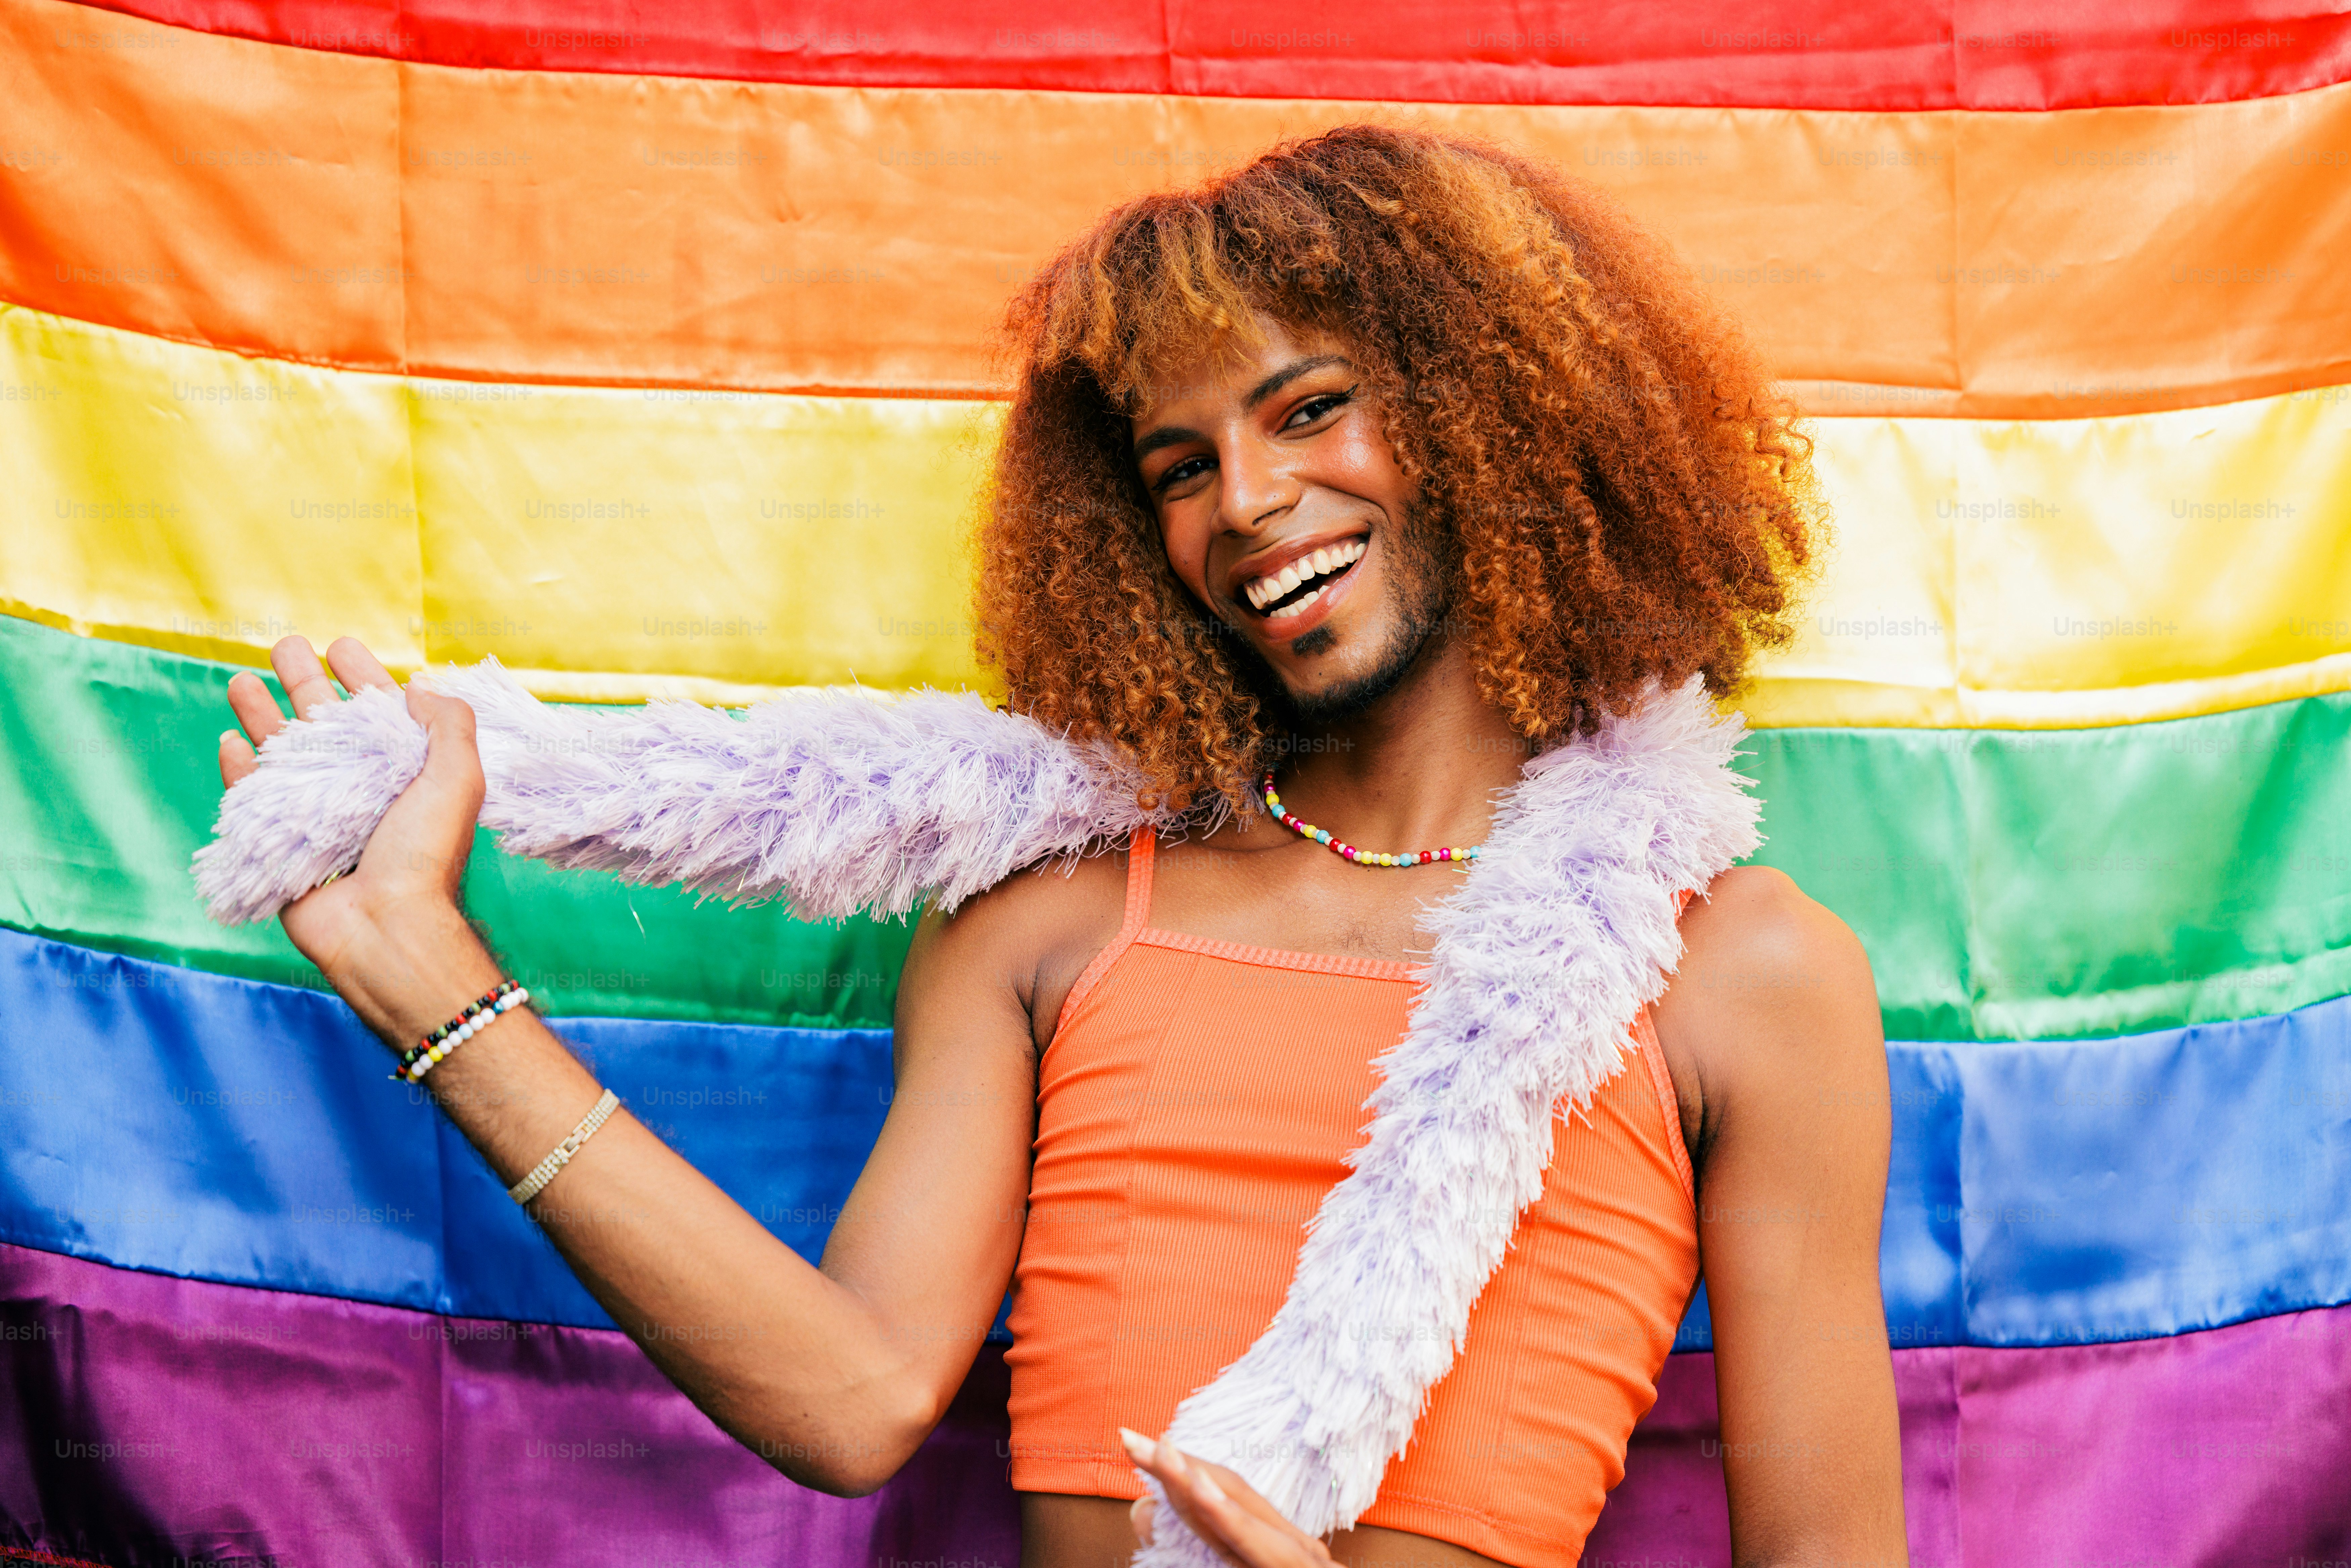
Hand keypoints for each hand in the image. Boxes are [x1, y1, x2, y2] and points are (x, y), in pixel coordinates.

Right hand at [218, 635, 492, 1029]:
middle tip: (285, 643)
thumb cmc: (425, 854)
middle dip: (303, 681)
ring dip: (262, 714)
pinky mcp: (282, 842)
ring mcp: (319, 814)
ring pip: (284, 753)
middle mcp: (361, 788)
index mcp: (403, 772)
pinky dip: (240, 770)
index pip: (378, 712)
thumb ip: (450, 727)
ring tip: (241, 678)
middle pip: (325, 723)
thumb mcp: (460, 779)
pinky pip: (254, 799)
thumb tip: (422, 688)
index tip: (342, 645)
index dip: (361, 676)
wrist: (386, 925)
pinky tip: (230, 741)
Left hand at [1121, 1428, 1335, 1566]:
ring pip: (1242, 1513)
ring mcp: (1299, 1561)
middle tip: (1128, 1438)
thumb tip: (1142, 1512)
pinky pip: (1258, 1543)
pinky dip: (1226, 1516)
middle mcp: (1288, 1549)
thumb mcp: (1229, 1567)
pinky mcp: (1297, 1567)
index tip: (1132, 1445)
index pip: (1218, 1503)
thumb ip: (1194, 1548)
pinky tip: (1200, 1491)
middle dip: (1177, 1466)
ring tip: (1159, 1451)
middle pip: (1228, 1495)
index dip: (1176, 1471)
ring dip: (1198, 1481)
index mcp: (1270, 1551)